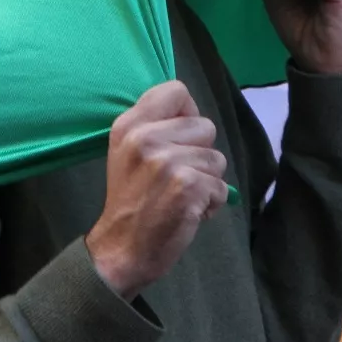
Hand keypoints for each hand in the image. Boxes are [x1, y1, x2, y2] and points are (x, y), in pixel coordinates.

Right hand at [85, 81, 229, 299]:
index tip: (179, 138)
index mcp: (129, 125)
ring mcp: (167, 162)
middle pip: (205, 126)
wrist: (121, 250)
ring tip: (181, 196)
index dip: (188, 114)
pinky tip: (188, 212)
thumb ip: (154, 126)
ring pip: (217, 158)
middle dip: (200, 154)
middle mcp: (146, 138)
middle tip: (176, 177)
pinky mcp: (187, 187)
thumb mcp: (128, 152)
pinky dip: (211, 203)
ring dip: (207, 181)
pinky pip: (221, 186)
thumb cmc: (131, 201)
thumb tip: (193, 114)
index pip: (177, 90)